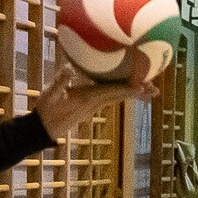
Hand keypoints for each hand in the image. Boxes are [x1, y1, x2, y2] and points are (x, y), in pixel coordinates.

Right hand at [34, 53, 163, 141]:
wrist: (42, 130)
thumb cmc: (46, 111)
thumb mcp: (50, 95)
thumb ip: (60, 81)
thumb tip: (69, 68)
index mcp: (88, 98)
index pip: (113, 92)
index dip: (129, 88)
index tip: (144, 86)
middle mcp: (95, 103)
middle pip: (120, 96)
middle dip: (138, 92)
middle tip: (155, 89)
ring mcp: (93, 107)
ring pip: (117, 97)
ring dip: (132, 93)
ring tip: (147, 89)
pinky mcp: (90, 107)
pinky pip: (110, 98)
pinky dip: (121, 93)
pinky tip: (125, 89)